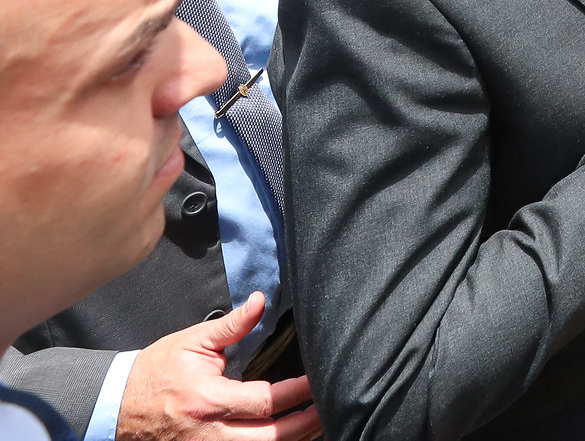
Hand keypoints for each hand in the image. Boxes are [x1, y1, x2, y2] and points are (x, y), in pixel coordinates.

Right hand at [117, 293, 319, 440]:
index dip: (297, 393)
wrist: (113, 406)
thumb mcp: (191, 342)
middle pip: (269, 438)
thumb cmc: (155, 371)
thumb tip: (260, 300)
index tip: (319, 380)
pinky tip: (286, 435)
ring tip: (316, 422)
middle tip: (328, 406)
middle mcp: (208, 433)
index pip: (265, 401)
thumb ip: (231, 326)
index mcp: (208, 399)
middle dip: (303, 425)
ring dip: (291, 439)